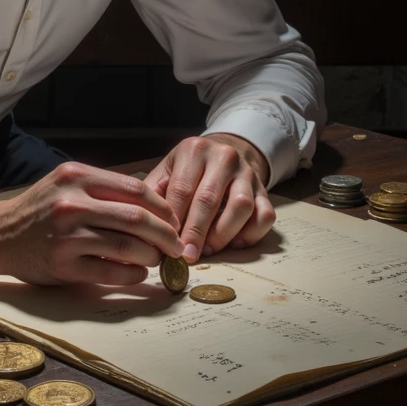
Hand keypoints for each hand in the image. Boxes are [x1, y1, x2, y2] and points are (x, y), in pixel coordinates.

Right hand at [0, 161, 183, 285]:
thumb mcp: (67, 184)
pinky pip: (110, 272)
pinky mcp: (63, 265)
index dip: (162, 207)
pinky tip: (137, 273)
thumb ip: (104, 189)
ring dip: (151, 255)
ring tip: (156, 259)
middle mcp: (71, 203)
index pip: (135, 189)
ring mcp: (66, 235)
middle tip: (176, 244)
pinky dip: (131, 275)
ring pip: (127, 246)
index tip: (173, 219)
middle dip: (165, 234)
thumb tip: (155, 206)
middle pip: (137, 218)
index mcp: (77, 176)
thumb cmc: (40, 209)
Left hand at [144, 134, 273, 261]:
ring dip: (223, 234)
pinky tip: (234, 243)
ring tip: (208, 249)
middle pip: (209, 200)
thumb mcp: (168, 171)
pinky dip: (251, 234)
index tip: (167, 243)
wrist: (224, 153)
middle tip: (187, 255)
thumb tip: (141, 225)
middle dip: (195, 232)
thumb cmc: (189, 169)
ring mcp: (248, 173)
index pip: (182, 189)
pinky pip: (265, 216)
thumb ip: (153, 194)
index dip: (174, 220)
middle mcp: (224, 157)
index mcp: (195, 149)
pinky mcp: (264, 190)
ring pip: (241, 208)